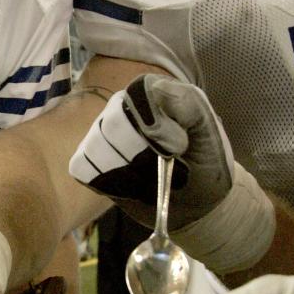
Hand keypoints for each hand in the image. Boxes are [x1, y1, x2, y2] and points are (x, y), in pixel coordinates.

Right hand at [68, 73, 233, 229]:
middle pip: (113, 125)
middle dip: (143, 156)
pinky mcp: (88, 163)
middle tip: (168, 168)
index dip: (156, 125)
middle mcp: (121, 109)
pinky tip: (133, 189)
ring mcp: (101, 135)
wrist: (197, 204)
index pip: (137, 94)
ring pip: (97, 149)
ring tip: (154, 182)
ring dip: (130, 176)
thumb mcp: (210, 133)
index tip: (179, 147)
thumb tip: (157, 88)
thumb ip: (190, 105)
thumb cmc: (206, 165)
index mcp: (151, 92)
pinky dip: (110, 185)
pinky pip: (83, 169)